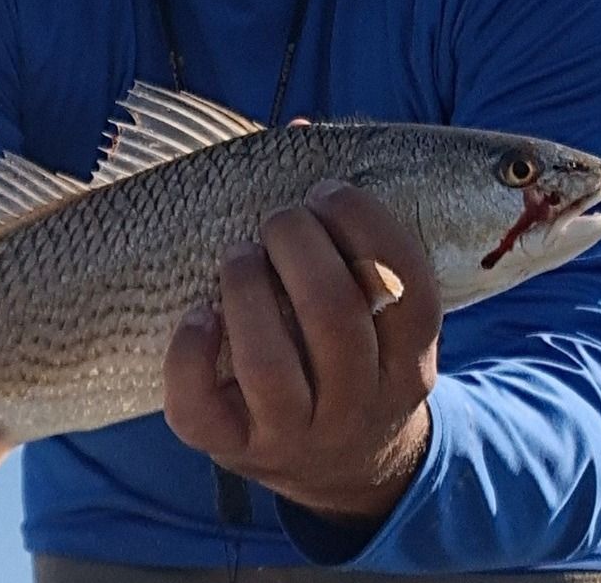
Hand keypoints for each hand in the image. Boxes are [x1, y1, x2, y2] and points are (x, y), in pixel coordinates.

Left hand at [163, 180, 440, 527]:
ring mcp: (298, 435)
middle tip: (278, 219)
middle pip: (334, 313)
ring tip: (236, 256)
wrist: (344, 467)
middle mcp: (362, 403)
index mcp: (409, 358)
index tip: (329, 190)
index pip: (406, 286)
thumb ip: (350, 227)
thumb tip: (300, 133)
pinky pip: (201, 407)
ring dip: (245, 289)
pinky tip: (197, 314)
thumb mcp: (375, 305)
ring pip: (269, 365)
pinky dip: (190, 350)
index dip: (364, 221)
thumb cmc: (349, 347)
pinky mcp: (235, 450)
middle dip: (296, 243)